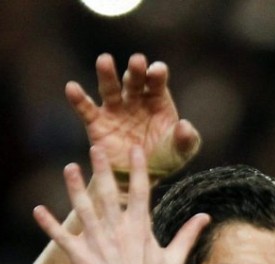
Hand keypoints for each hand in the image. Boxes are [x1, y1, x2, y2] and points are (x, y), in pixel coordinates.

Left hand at [32, 145, 207, 263]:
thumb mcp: (175, 259)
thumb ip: (188, 234)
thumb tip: (205, 216)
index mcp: (140, 229)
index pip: (140, 192)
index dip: (138, 169)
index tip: (135, 149)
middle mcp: (117, 231)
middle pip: (108, 194)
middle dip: (102, 169)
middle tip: (96, 147)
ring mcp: (97, 242)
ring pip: (83, 209)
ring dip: (75, 188)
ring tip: (70, 168)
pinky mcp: (81, 256)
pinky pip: (62, 237)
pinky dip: (49, 224)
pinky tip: (37, 210)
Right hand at [66, 53, 200, 181]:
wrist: (139, 176)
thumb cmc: (164, 159)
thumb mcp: (181, 151)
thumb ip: (186, 139)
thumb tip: (185, 126)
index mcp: (157, 102)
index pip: (156, 84)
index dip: (157, 75)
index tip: (157, 71)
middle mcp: (135, 101)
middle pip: (134, 81)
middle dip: (135, 71)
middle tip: (137, 61)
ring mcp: (115, 110)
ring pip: (109, 89)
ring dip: (107, 74)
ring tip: (104, 60)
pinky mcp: (97, 123)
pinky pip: (86, 109)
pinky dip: (78, 99)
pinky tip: (72, 88)